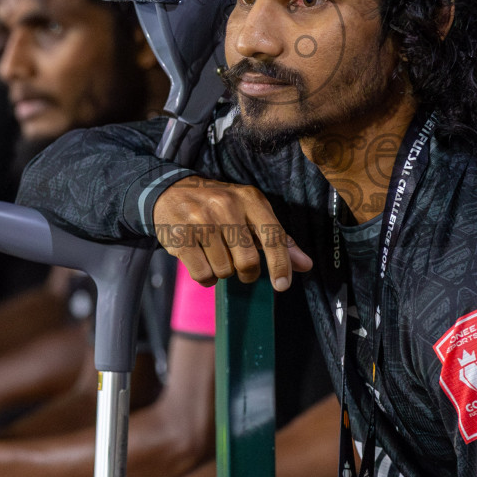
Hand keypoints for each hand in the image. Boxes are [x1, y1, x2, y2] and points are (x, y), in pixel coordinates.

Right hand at [152, 177, 312, 291]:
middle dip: (246, 272)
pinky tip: (201, 260)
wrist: (171, 191)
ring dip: (222, 272)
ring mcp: (201, 220)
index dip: (280, 263)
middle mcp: (226, 205)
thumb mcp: (250, 212)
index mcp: (249, 199)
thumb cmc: (219, 205)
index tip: (282, 285)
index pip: (272, 235)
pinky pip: (202, 274)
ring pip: (224, 270)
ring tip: (214, 254)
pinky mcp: (180, 236)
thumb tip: (305, 265)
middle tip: (240, 265)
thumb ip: (277, 238)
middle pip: (247, 260)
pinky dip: (205, 277)